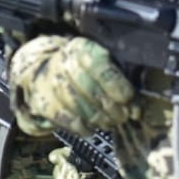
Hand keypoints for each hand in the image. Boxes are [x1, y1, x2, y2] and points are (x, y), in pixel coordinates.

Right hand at [9, 36, 134, 136]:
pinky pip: (65, 119)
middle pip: (88, 88)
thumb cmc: (81, 70)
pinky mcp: (41, 103)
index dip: (115, 84)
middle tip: (123, 116)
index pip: (98, 65)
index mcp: (79, 49)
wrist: (42, 72)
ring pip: (77, 106)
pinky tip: (92, 129)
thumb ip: (118, 78)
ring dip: (98, 118)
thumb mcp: (98, 62)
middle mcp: (61, 63)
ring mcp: (48, 83)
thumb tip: (137, 108)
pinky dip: (82, 127)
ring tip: (110, 123)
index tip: (128, 98)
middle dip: (110, 106)